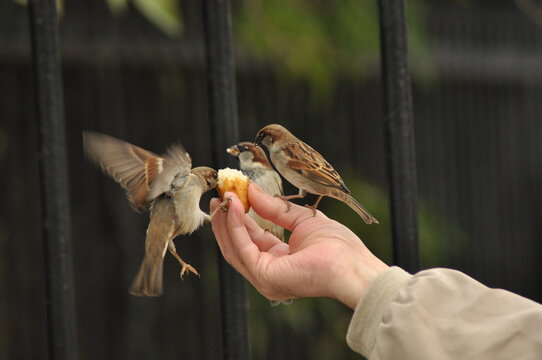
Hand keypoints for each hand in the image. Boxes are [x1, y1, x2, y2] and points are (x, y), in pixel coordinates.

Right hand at [210, 184, 388, 308]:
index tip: (231, 196)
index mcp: (278, 261)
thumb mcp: (302, 219)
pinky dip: (235, 225)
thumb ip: (274, 208)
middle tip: (219, 196)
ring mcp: (263, 278)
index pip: (251, 239)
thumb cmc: (336, 246)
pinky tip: (234, 206)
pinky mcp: (263, 276)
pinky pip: (242, 247)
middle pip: (237, 245)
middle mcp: (267, 273)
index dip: (239, 218)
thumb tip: (251, 191)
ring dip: (226, 221)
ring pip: (234, 247)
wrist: (351, 264)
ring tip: (223, 197)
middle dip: (226, 220)